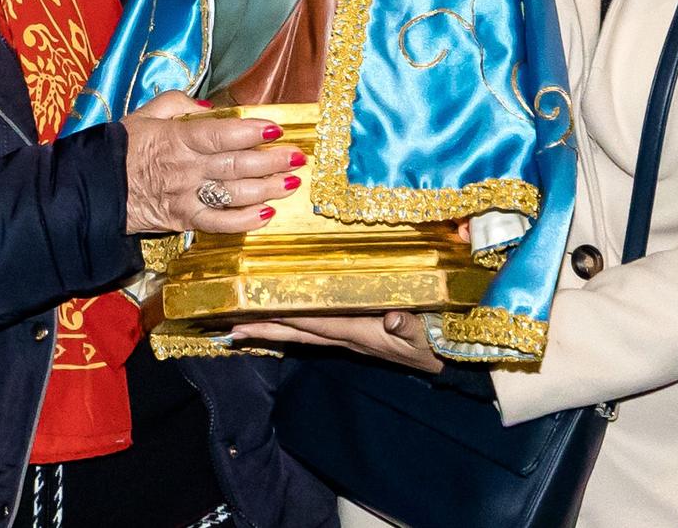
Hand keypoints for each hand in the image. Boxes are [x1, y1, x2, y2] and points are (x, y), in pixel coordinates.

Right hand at [120, 90, 302, 234]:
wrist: (97, 188)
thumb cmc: (123, 147)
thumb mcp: (145, 114)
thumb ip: (177, 103)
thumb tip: (209, 106)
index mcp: (177, 138)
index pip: (220, 134)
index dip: (250, 132)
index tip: (275, 129)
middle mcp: (186, 168)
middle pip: (236, 164)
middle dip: (271, 161)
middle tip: (297, 157)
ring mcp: (186, 196)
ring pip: (234, 194)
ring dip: (267, 189)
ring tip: (291, 182)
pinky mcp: (183, 220)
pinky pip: (219, 223)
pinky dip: (244, 222)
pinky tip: (266, 215)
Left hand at [230, 311, 443, 372]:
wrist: (447, 359)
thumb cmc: (436, 342)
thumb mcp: (426, 334)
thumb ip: (408, 326)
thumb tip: (390, 320)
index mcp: (358, 331)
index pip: (312, 324)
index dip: (282, 319)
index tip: (251, 318)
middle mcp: (346, 336)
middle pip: (297, 332)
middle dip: (264, 329)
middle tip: (230, 327)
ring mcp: (348, 336)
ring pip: (303, 332)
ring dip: (273, 329)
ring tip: (242, 327)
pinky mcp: (354, 334)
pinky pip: (316, 330)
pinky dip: (294, 326)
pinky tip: (280, 323)